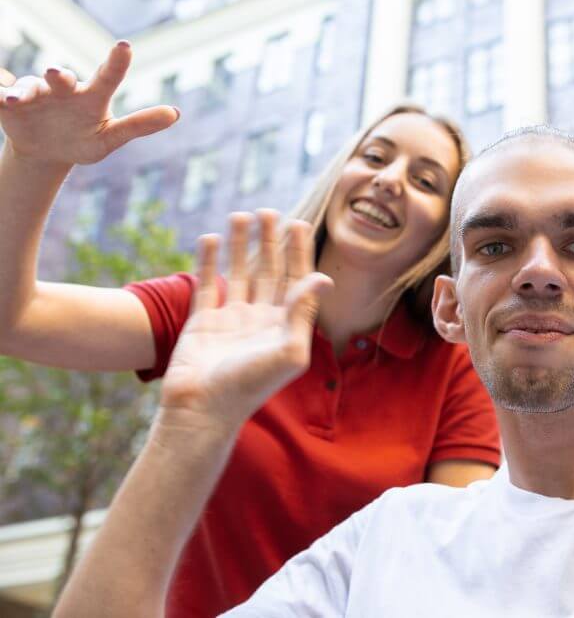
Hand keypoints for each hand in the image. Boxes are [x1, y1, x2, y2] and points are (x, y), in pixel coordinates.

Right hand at [0, 42, 178, 167]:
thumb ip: (139, 125)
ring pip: (28, 88)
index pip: (107, 77)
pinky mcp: (9, 104)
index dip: (116, 63)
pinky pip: (0, 94)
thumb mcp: (110, 139)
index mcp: (91, 97)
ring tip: (17, 99)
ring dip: (23, 91)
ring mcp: (35, 95)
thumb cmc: (84, 141)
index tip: (125, 46)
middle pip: (62, 78)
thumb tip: (176, 113)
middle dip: (58, 76)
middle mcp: (63, 90)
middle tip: (57, 74)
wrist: (47, 151)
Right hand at [160, 210, 332, 434]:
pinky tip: (212, 237)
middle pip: (270, 271)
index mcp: (285, 326)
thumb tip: (322, 278)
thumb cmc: (250, 387)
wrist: (203, 410)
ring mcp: (231, 320)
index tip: (299, 224)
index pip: (296, 281)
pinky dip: (210, 261)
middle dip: (271, 241)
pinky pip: (208, 284)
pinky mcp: (202, 322)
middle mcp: (261, 320)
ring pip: (239, 273)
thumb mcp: (288, 352)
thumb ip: (303, 313)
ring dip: (241, 245)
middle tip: (270, 211)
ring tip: (241, 215)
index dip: (298, 253)